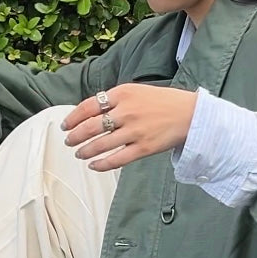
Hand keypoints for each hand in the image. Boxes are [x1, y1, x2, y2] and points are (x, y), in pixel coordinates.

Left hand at [62, 84, 197, 170]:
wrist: (190, 114)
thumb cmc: (163, 102)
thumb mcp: (136, 91)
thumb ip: (115, 100)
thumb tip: (91, 113)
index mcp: (122, 94)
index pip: (88, 106)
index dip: (73, 117)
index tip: (65, 125)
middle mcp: (126, 111)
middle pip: (90, 126)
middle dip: (75, 136)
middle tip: (68, 142)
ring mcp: (134, 131)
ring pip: (101, 144)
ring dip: (85, 151)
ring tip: (79, 154)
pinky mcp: (143, 148)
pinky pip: (116, 159)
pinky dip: (101, 164)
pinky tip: (93, 165)